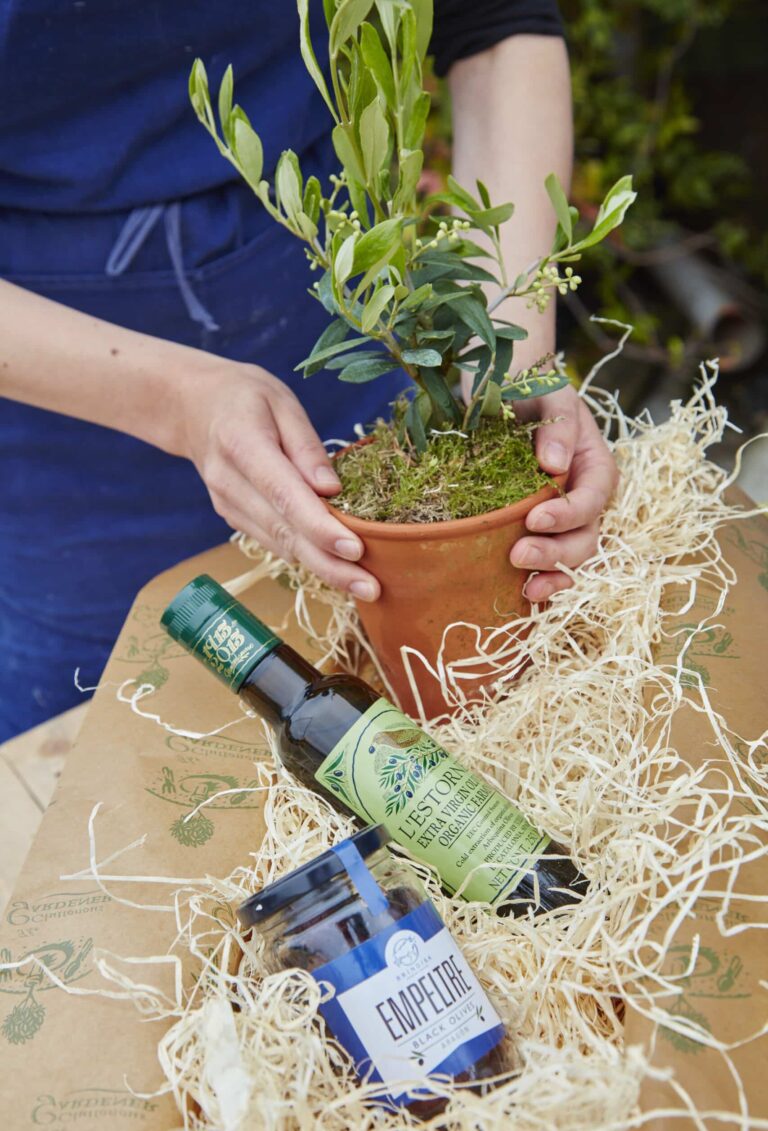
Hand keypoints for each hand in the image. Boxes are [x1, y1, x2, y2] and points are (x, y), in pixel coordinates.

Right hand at [179, 361, 380, 600]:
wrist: (192, 407)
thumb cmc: (245, 397)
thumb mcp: (281, 402)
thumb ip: (306, 446)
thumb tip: (332, 490)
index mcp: (242, 445)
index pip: (284, 495)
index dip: (320, 527)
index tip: (355, 549)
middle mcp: (229, 482)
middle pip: (285, 533)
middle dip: (330, 565)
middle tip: (371, 589)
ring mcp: (227, 505)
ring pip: (280, 546)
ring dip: (323, 569)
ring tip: (365, 586)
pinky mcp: (232, 517)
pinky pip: (273, 542)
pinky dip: (306, 556)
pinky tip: (337, 568)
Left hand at [510, 384, 617, 601]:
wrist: (503, 394)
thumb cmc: (530, 390)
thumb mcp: (548, 395)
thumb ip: (557, 425)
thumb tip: (555, 464)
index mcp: (594, 469)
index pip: (593, 501)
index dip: (568, 516)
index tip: (535, 519)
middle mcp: (583, 500)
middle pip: (585, 538)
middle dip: (556, 554)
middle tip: (518, 556)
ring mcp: (561, 520)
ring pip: (571, 559)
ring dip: (553, 576)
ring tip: (526, 589)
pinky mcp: (534, 531)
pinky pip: (545, 562)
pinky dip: (538, 579)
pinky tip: (517, 593)